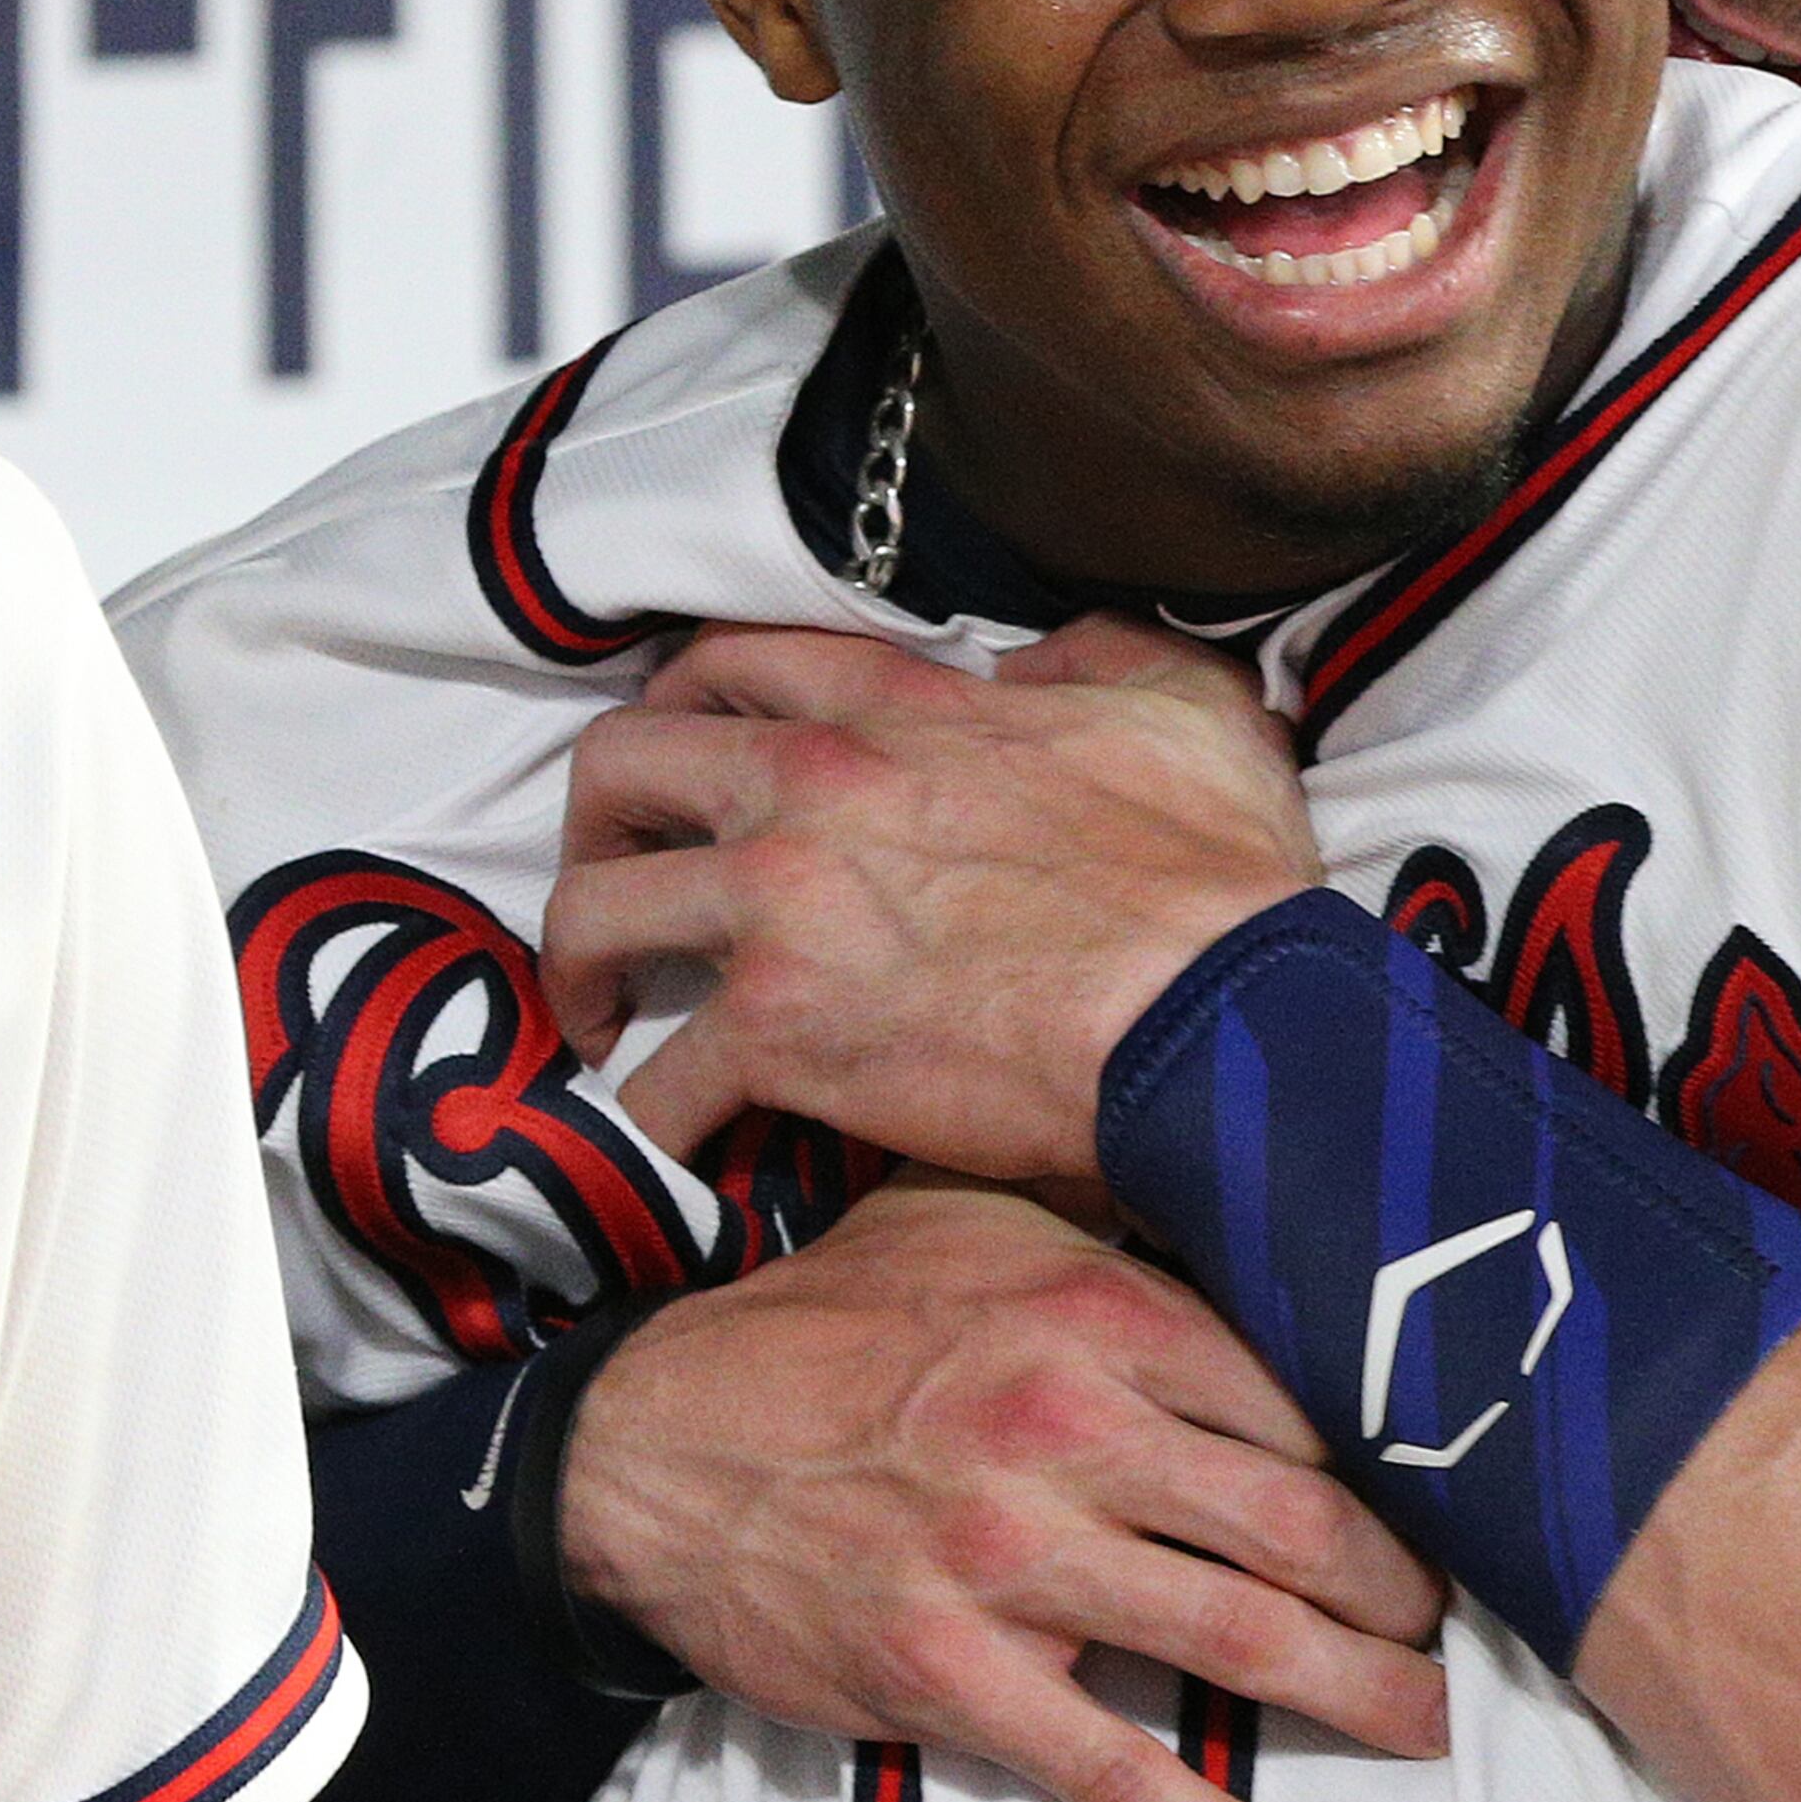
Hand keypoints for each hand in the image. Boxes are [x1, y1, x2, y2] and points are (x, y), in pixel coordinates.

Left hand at [544, 616, 1323, 1183]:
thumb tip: (1042, 661)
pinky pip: (654, 1086)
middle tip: (624, 890)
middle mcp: (808, 785)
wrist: (1217, 1016)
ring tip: (609, 1027)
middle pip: (616, 767)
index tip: (681, 770)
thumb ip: (1100, 656)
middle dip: (593, 830)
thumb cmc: (1218, 878)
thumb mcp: (1187, 705)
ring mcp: (779, 910)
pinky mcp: (780, 1035)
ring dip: (582, 976)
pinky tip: (683, 1145)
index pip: (727, 663)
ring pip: (590, 917)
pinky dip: (654, 1124)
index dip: (681, 709)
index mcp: (896, 703)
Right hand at [559, 1172, 1445, 1801]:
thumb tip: (1233, 1213)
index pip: (1299, 1389)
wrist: (650, 1441)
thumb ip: (1104, 1227)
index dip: (1390, 1450)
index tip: (1444, 1488)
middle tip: (1451, 1620)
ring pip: (1238, 1642)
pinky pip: (1113, 1771)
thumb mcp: (967, 1219)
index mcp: (1093, 1310)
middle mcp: (1069, 1428)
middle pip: (1300, 1521)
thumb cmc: (825, 1324)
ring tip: (1424, 1724)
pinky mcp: (954, 1676)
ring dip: (1356, 1697)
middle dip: (1403, 1588)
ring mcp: (1013, 1560)